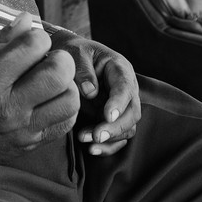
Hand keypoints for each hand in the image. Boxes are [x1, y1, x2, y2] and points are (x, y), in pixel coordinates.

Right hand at [0, 13, 79, 164]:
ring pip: (69, 101)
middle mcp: (8, 108)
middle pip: (58, 75)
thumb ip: (0, 41)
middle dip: (59, 58)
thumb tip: (27, 19)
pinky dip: (63, 106)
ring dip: (65, 84)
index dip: (36, 36)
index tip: (31, 40)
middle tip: (49, 58)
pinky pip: (66, 122)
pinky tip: (49, 99)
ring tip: (51, 80)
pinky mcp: (31, 144)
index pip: (32, 47)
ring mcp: (22, 130)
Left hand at [53, 33, 140, 156]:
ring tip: (84, 139)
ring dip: (109, 138)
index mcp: (119, 69)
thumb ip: (82, 70)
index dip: (118, 103)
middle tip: (96, 135)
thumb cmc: (73, 52)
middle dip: (116, 126)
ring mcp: (120, 106)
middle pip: (132, 112)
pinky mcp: (111, 119)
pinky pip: (117, 137)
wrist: (69, 56)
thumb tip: (90, 92)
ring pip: (127, 128)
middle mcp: (125, 89)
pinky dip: (107, 146)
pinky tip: (91, 149)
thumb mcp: (74, 53)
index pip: (125, 88)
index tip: (106, 116)